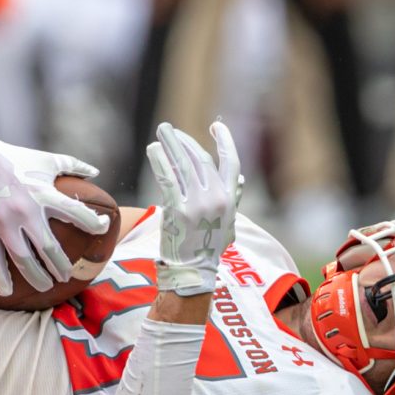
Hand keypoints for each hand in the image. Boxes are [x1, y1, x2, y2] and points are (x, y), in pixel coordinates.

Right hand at [0, 133, 110, 297]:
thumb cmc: (13, 158)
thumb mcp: (44, 159)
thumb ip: (72, 165)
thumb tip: (96, 172)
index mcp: (44, 193)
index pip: (77, 213)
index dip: (94, 223)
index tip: (104, 227)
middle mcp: (27, 211)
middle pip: (50, 247)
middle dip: (60, 266)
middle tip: (66, 276)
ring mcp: (5, 222)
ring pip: (24, 259)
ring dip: (36, 276)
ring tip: (45, 286)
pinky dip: (0, 277)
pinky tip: (6, 292)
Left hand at [143, 121, 240, 299]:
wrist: (193, 269)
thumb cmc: (209, 245)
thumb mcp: (228, 222)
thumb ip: (232, 199)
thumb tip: (240, 180)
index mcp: (230, 199)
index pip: (231, 163)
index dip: (225, 142)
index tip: (216, 126)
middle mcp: (217, 198)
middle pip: (200, 159)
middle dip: (184, 141)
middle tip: (169, 129)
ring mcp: (198, 204)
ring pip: (183, 165)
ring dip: (171, 145)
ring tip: (161, 132)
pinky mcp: (178, 209)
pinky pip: (168, 178)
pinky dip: (160, 161)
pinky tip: (153, 150)